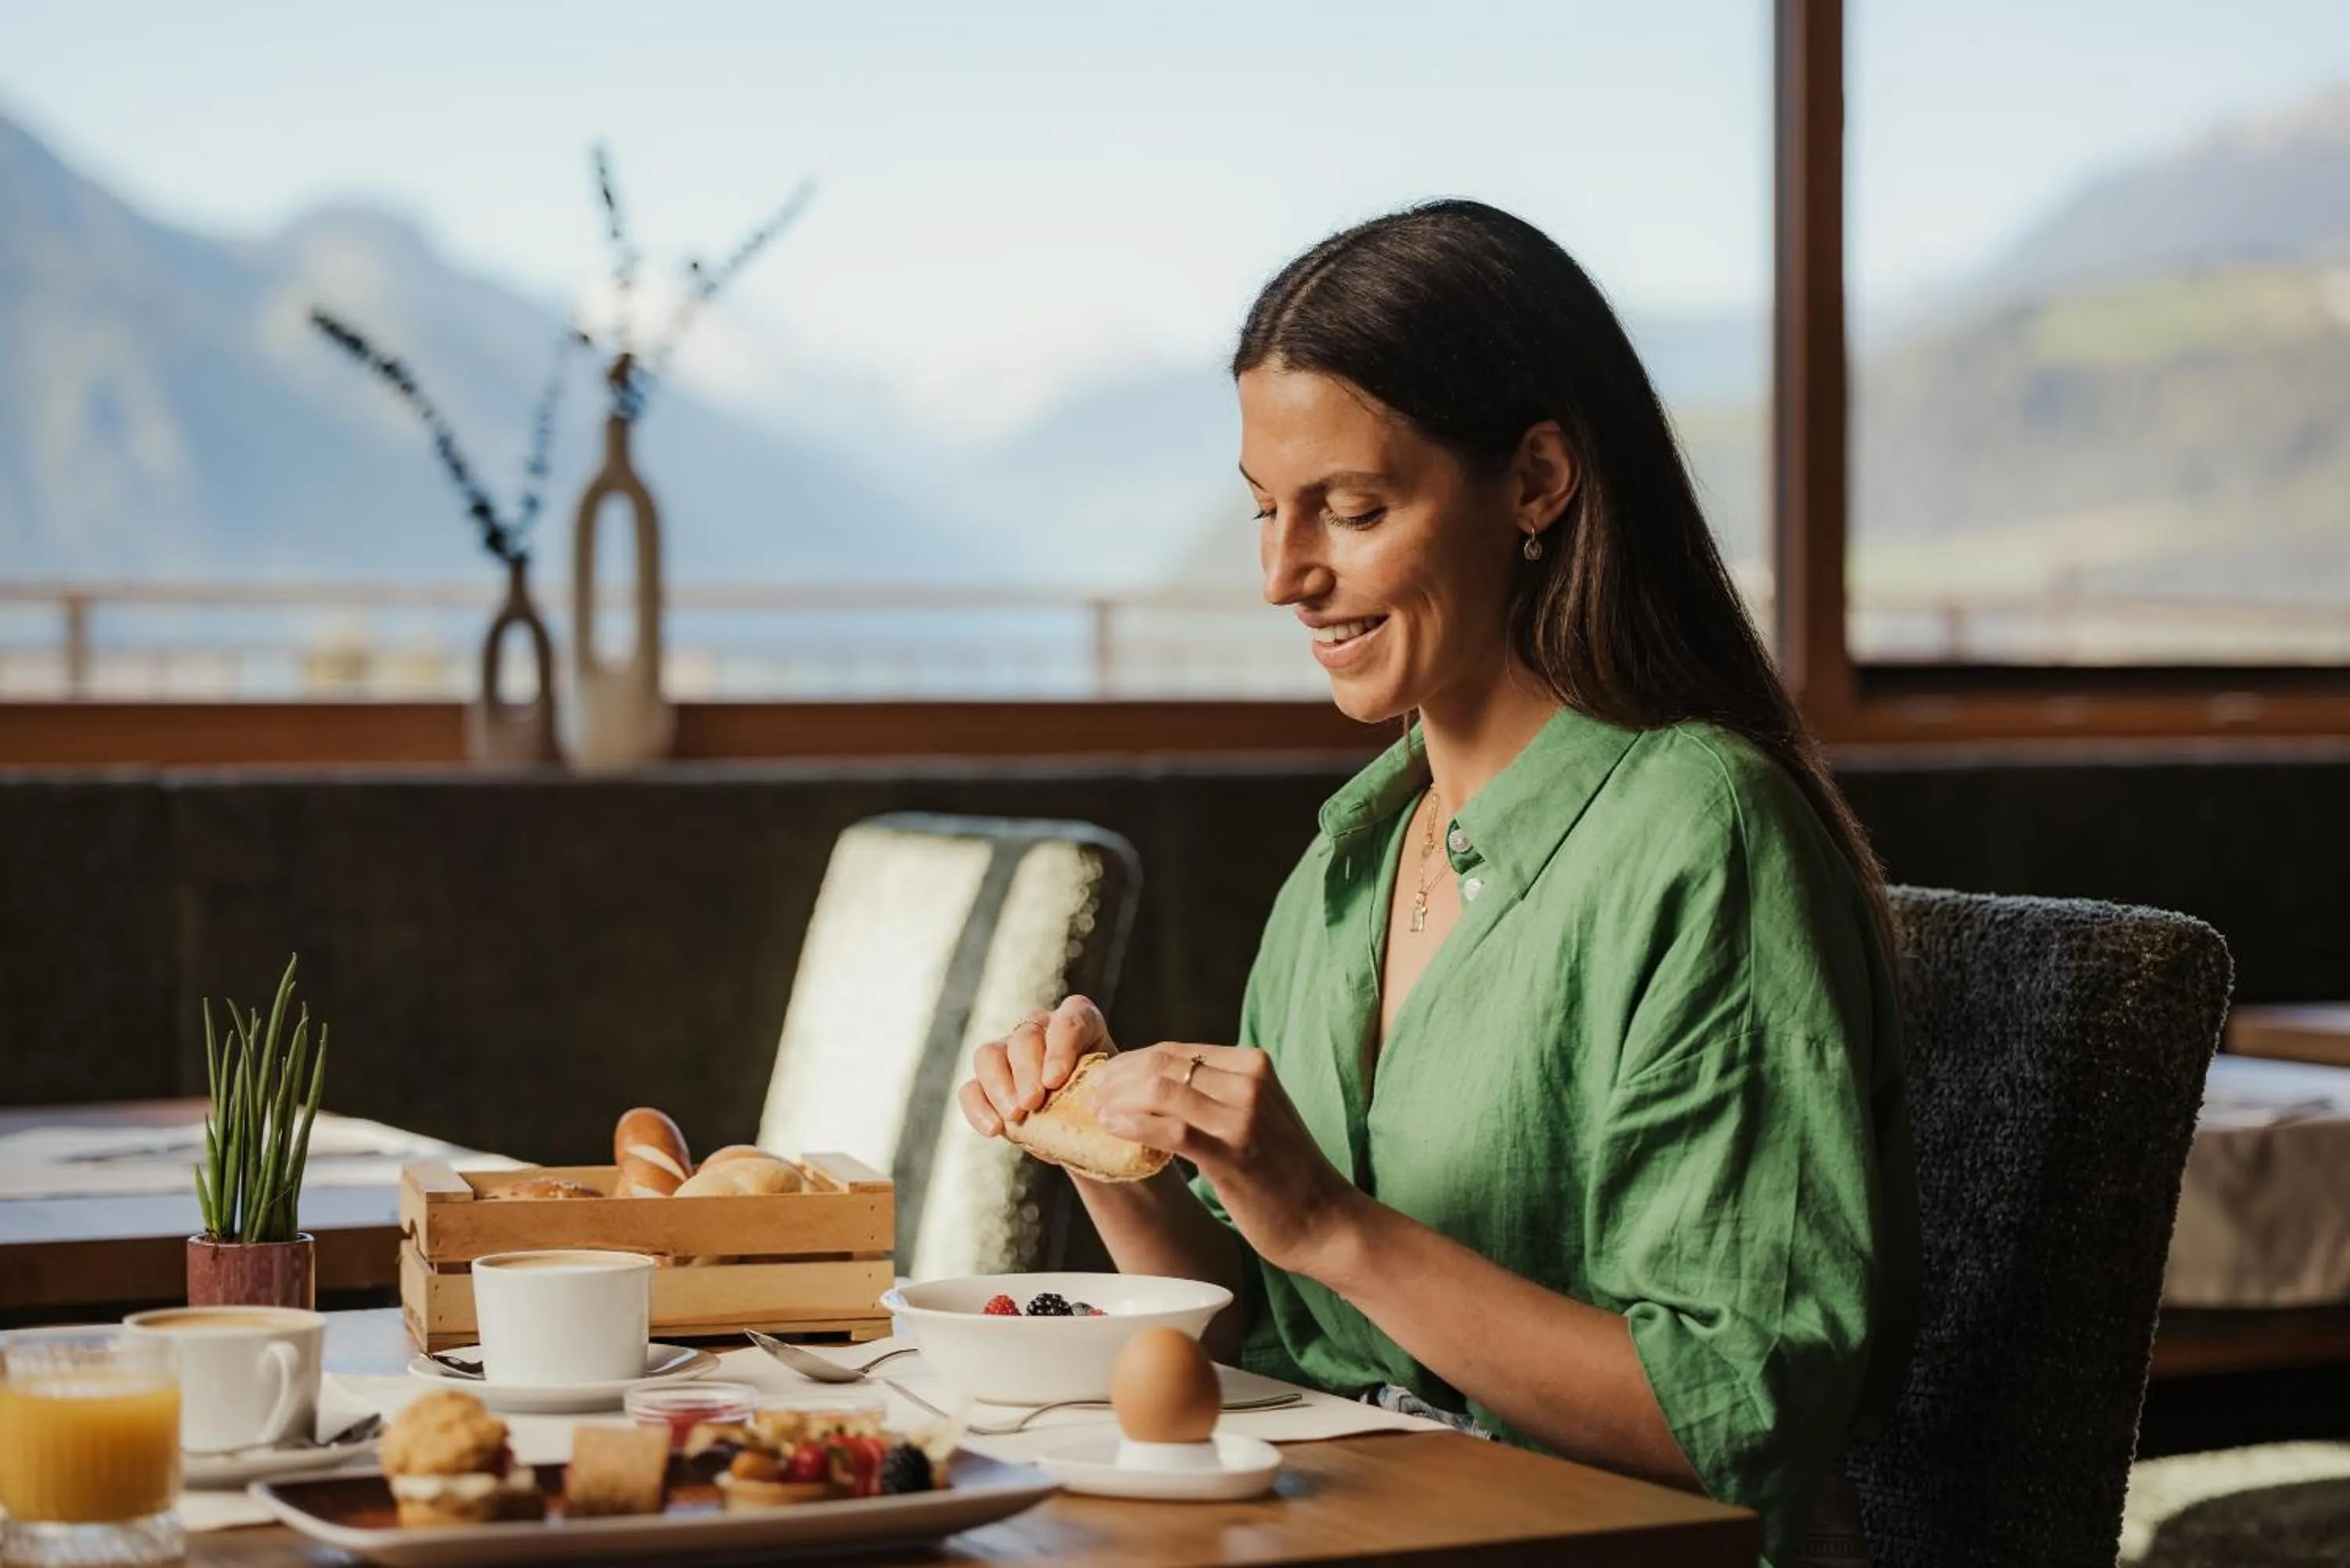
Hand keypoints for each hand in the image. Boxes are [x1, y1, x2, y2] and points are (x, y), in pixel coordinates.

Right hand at [957, 994, 1112, 1137]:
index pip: (1070, 1019)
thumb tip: (1109, 1105)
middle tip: (1033, 1102)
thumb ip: (1114, 1093)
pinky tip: (994, 1130)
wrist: (1091, 1132)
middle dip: (1027, 1070)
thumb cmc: (1110, 1106)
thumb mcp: (1120, 1097)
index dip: (1060, 1046)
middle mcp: (1041, 1029)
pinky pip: (971, 1088)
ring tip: (1015, 1116)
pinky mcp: (986, 1083)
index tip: (1056, 1080)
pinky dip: (978, 1108)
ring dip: (999, 1085)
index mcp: (1081, 1023)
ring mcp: (1009, 1053)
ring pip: (990, 1054)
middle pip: (1025, 1036)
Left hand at [1087, 1044, 1364, 1278]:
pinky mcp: (1233, 1151)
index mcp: (1254, 1065)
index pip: (1176, 1051)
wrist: (1325, 1220)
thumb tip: (1155, 1087)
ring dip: (1117, 1099)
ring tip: (1094, 1113)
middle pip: (1163, 1064)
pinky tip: (1110, 1129)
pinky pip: (1169, 1128)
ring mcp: (1243, 1115)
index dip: (1130, 1063)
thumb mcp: (1256, 1115)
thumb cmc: (1284, 1173)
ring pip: (1160, 1090)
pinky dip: (1132, 1123)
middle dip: (1116, 1077)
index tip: (1102, 1081)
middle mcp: (1250, 1081)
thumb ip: (1217, 1094)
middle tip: (1088, 1095)